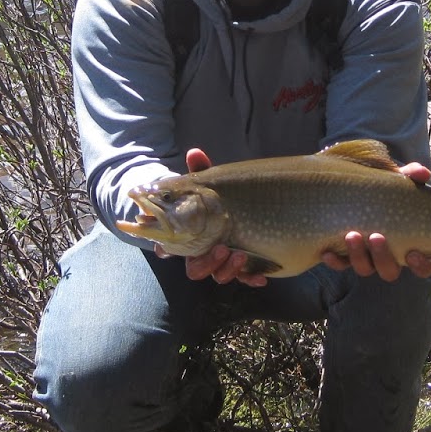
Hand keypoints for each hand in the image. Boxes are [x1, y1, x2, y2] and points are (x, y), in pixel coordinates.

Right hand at [159, 148, 268, 286]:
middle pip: (196, 269)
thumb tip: (195, 153)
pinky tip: (261, 277)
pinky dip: (251, 278)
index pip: (171, 249)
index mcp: (188, 235)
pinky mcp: (244, 265)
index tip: (170, 248)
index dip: (169, 251)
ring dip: (228, 270)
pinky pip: (245, 278)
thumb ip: (200, 171)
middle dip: (208, 263)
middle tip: (222, 248)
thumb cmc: (216, 195)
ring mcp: (223, 260)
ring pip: (219, 276)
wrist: (249, 203)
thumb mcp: (210, 183)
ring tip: (240, 255)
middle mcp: (203, 251)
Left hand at [320, 161, 430, 280]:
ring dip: (358, 256)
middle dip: (382, 257)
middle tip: (375, 236)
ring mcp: (367, 258)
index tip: (413, 253)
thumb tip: (421, 172)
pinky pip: (341, 265)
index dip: (421, 265)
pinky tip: (327, 252)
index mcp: (409, 244)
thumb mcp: (400, 181)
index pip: (424, 268)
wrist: (354, 188)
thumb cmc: (387, 189)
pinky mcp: (345, 255)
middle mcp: (388, 257)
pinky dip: (335, 261)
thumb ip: (412, 176)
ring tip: (351, 235)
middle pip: (389, 272)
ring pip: (365, 269)